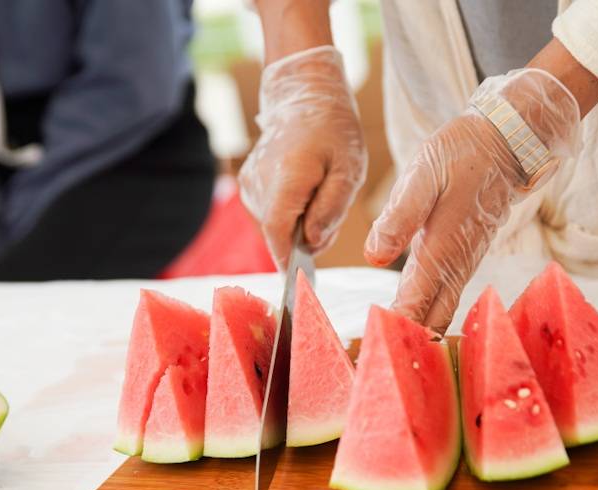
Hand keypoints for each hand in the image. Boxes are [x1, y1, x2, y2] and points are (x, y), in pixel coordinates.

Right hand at [239, 45, 366, 266]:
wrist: (303, 96)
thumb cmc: (333, 131)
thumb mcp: (349, 169)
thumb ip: (331, 209)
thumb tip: (311, 240)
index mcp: (286, 181)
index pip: (279, 237)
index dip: (291, 264)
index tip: (304, 285)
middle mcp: (259, 186)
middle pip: (278, 236)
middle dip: (304, 240)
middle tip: (329, 220)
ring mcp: (249, 186)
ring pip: (273, 227)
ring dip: (296, 225)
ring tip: (318, 197)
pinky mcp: (248, 185)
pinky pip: (269, 214)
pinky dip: (287, 213)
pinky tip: (303, 193)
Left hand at [365, 68, 580, 333]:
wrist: (507, 144)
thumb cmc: (462, 156)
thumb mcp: (423, 177)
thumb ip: (399, 218)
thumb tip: (374, 257)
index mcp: (440, 253)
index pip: (413, 309)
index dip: (392, 334)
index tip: (370, 355)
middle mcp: (454, 268)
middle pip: (430, 324)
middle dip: (405, 348)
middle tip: (375, 367)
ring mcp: (462, 266)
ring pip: (440, 315)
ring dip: (416, 337)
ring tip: (386, 356)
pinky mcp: (463, 259)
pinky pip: (445, 300)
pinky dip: (426, 317)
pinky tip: (408, 328)